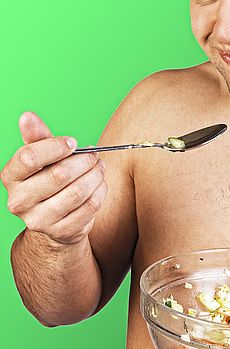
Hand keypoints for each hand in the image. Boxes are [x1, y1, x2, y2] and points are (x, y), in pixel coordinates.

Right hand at [1, 112, 106, 244]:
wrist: (54, 219)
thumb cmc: (47, 179)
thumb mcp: (41, 157)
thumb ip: (36, 136)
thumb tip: (27, 116)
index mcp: (11, 177)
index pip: (29, 157)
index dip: (56, 146)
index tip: (73, 142)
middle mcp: (19, 201)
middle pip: (59, 175)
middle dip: (84, 161)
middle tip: (94, 155)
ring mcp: (39, 220)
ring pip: (78, 191)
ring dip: (95, 175)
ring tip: (99, 167)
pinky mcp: (61, 232)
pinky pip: (90, 206)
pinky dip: (100, 191)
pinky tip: (99, 184)